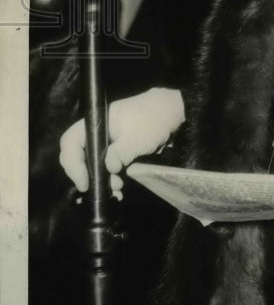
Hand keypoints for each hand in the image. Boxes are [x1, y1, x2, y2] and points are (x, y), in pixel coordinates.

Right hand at [58, 87, 184, 198]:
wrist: (171, 115)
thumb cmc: (154, 119)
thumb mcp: (137, 138)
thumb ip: (120, 153)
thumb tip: (110, 169)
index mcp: (96, 122)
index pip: (71, 142)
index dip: (73, 163)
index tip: (84, 181)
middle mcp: (96, 133)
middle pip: (77, 156)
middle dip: (86, 175)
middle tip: (102, 188)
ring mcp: (105, 143)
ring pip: (91, 165)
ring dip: (100, 180)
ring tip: (117, 188)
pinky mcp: (115, 152)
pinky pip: (104, 168)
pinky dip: (109, 180)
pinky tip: (118, 189)